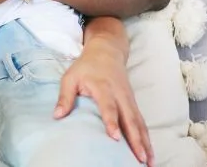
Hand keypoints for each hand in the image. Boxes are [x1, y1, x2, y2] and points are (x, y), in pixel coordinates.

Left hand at [56, 43, 152, 165]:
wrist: (107, 51)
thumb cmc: (86, 66)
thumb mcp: (70, 77)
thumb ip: (65, 96)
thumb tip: (57, 116)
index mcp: (103, 87)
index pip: (108, 106)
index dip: (112, 121)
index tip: (115, 137)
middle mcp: (120, 94)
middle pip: (130, 118)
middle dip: (135, 139)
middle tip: (139, 157)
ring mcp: (129, 99)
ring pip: (139, 123)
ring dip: (145, 142)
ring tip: (148, 162)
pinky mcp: (134, 104)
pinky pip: (142, 123)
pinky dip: (147, 138)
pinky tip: (149, 153)